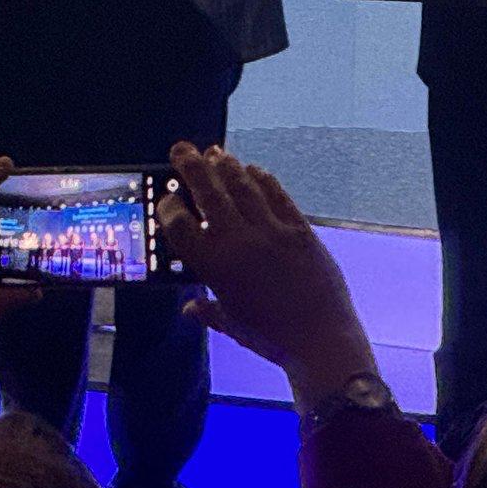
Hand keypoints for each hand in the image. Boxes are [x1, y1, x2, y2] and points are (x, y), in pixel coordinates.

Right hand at [156, 143, 374, 410]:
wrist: (320, 337)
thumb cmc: (272, 337)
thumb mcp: (232, 325)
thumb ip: (208, 311)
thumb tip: (190, 308)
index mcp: (215, 268)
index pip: (181, 227)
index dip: (169, 208)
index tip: (166, 198)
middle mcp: (240, 243)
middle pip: (210, 194)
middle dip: (193, 167)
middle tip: (182, 149)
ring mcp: (272, 232)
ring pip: (243, 188)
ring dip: (227, 167)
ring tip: (214, 153)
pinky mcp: (300, 229)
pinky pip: (277, 196)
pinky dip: (263, 179)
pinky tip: (253, 169)